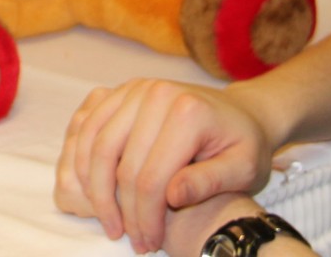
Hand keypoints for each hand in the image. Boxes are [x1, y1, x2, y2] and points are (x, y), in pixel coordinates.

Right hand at [55, 78, 272, 254]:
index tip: (149, 244)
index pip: (152, 178)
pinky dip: (86, 163)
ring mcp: (136, 89)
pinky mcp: (123, 91)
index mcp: (188, 113)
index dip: (146, 218)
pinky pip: (90, 129)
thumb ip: (209, 183)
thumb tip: (172, 196)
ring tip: (110, 222)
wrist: (242, 111)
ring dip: (96, 190)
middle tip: (132, 240)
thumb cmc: (244, 145)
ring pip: (97, 147)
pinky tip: (96, 191)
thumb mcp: (244, 170)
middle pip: (122, 166)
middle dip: (122, 211)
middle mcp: (158, 94)